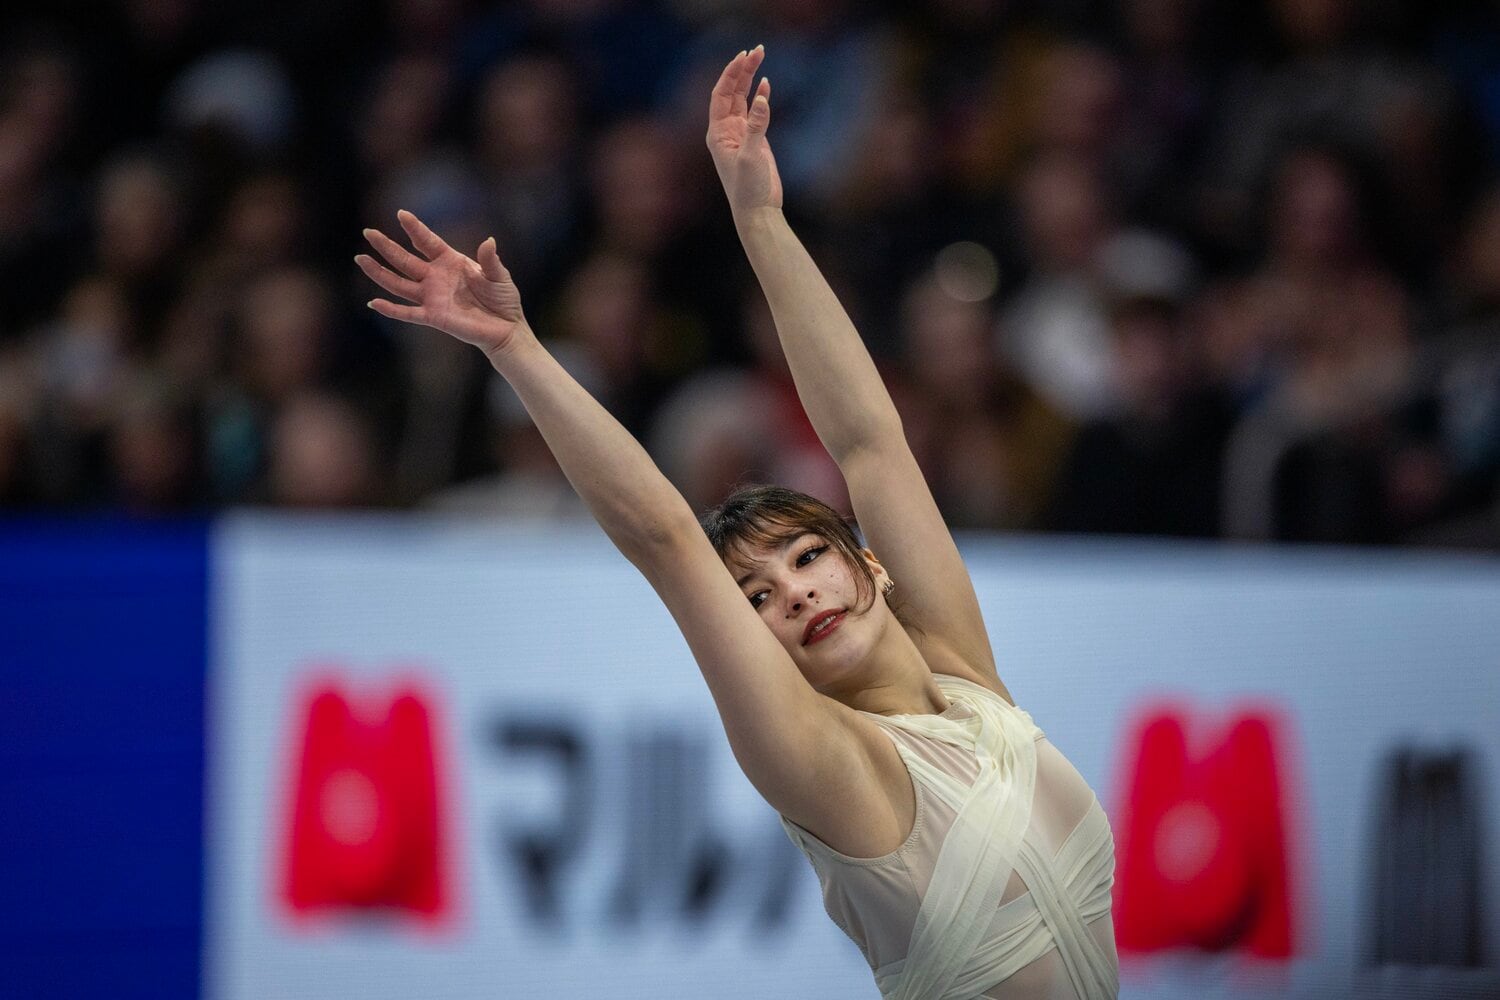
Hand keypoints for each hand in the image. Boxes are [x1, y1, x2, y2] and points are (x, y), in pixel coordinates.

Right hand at [356, 210, 526, 357]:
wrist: (506, 328)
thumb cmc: (503, 299)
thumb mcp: (499, 276)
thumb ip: (490, 260)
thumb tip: (488, 241)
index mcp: (450, 261)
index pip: (427, 242)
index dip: (415, 228)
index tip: (401, 214)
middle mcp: (436, 277)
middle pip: (405, 260)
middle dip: (386, 246)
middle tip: (368, 232)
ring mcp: (432, 297)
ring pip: (399, 283)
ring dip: (379, 273)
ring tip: (361, 259)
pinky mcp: (433, 317)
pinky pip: (407, 313)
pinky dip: (390, 309)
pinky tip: (373, 302)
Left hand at [706, 46, 782, 217]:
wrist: (757, 211)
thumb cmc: (748, 189)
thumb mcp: (752, 156)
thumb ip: (757, 127)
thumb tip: (763, 97)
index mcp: (717, 133)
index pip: (720, 94)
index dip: (731, 73)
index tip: (744, 57)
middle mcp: (725, 131)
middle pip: (731, 92)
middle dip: (742, 70)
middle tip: (757, 50)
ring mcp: (740, 134)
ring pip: (743, 99)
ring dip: (750, 79)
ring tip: (760, 57)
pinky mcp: (754, 140)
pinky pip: (754, 112)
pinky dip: (760, 97)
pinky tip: (767, 84)